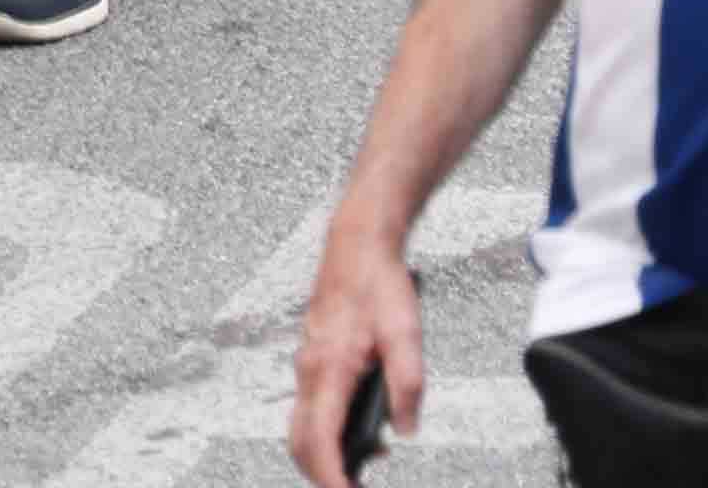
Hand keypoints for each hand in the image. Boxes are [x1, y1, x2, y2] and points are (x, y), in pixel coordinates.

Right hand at [292, 222, 429, 487]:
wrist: (357, 243)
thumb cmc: (378, 283)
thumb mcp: (406, 334)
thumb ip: (407, 384)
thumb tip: (404, 429)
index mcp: (330, 369)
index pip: (319, 441)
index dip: (332, 478)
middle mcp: (310, 370)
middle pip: (299, 443)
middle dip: (322, 475)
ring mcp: (307, 364)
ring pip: (302, 427)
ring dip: (325, 455)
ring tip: (365, 466)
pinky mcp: (313, 358)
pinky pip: (310, 408)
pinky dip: (326, 432)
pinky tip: (360, 429)